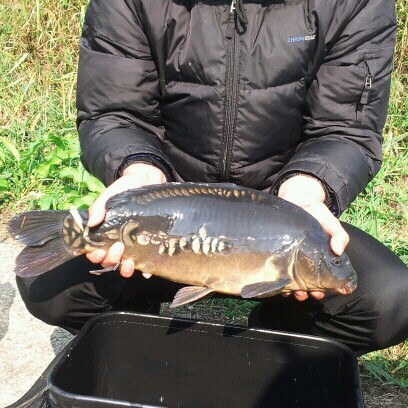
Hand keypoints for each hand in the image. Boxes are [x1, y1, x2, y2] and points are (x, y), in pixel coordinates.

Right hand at [86, 163, 166, 276]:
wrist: (147, 181)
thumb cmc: (124, 188)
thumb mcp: (110, 195)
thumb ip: (98, 207)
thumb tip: (91, 223)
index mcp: (104, 233)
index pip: (94, 251)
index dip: (94, 255)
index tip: (99, 251)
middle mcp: (117, 242)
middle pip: (109, 261)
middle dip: (111, 259)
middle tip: (118, 247)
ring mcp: (132, 246)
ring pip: (125, 265)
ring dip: (125, 269)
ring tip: (130, 263)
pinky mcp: (148, 246)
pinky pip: (146, 263)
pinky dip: (146, 269)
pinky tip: (148, 270)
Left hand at [278, 174, 349, 301]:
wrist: (296, 198)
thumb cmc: (316, 211)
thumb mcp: (330, 221)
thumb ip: (338, 234)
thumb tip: (339, 250)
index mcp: (321, 256)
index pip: (326, 277)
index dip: (326, 287)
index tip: (323, 292)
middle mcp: (306, 259)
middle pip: (309, 281)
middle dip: (308, 291)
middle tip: (307, 295)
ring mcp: (291, 256)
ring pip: (293, 278)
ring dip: (294, 289)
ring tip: (294, 293)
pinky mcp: (279, 251)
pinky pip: (278, 268)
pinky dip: (279, 279)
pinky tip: (280, 285)